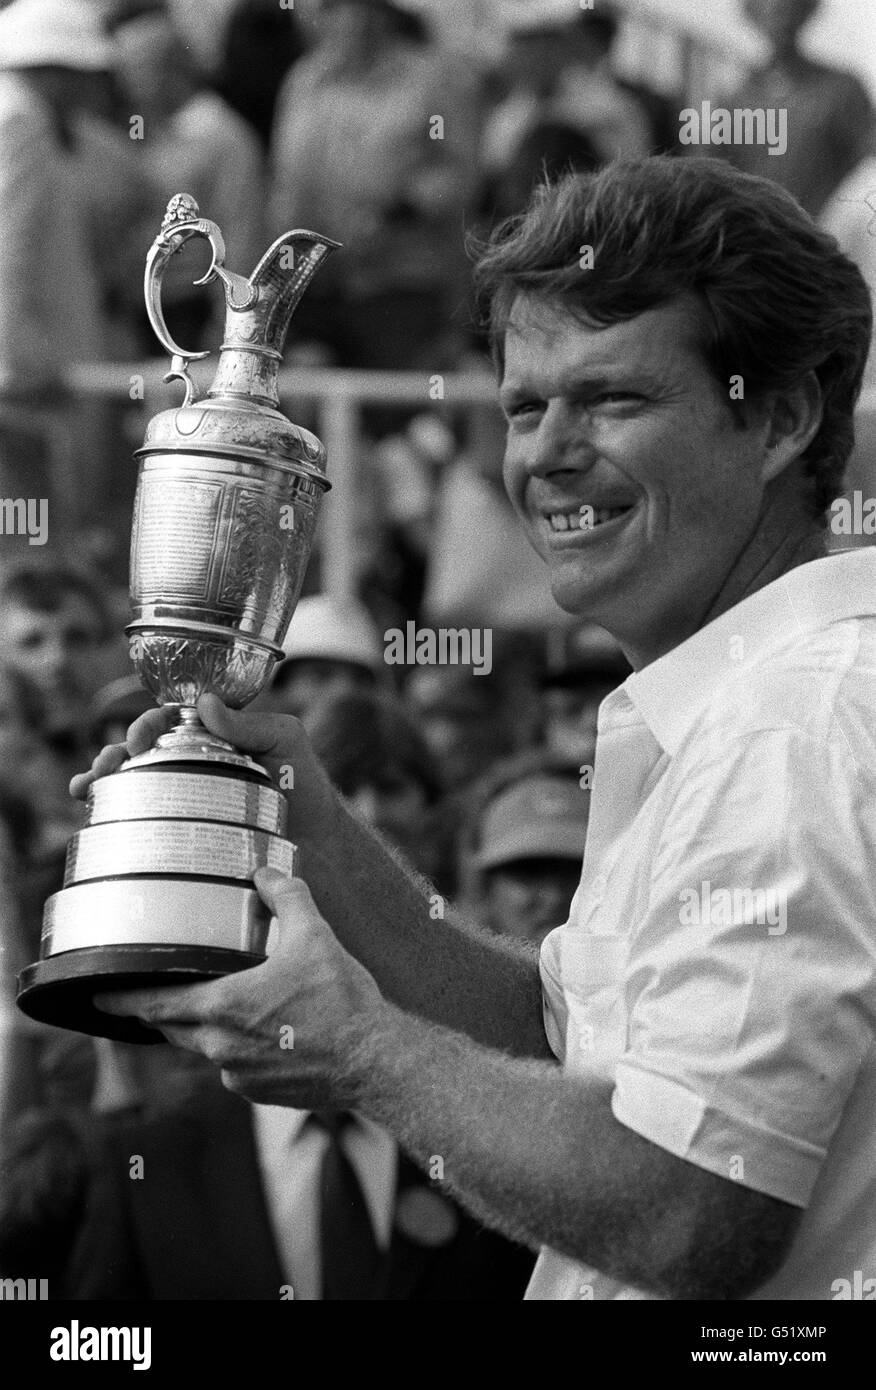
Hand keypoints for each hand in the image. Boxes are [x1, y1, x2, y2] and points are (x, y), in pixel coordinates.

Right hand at [70, 693, 339, 843]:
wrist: (316, 840)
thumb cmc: (305, 783)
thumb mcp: (285, 739)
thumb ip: (248, 723)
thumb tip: (204, 703)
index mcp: (212, 734)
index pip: (169, 719)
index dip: (148, 723)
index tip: (140, 737)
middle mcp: (192, 761)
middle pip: (140, 750)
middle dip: (114, 751)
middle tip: (108, 763)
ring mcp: (185, 795)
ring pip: (132, 781)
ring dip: (103, 779)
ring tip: (86, 787)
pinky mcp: (182, 827)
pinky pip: (141, 816)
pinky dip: (112, 812)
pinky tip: (91, 813)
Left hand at [94, 868, 386, 1108]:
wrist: (373, 1062)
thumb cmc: (342, 1001)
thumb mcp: (315, 936)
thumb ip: (286, 898)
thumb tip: (267, 873)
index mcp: (222, 1007)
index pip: (153, 1003)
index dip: (122, 998)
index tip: (98, 993)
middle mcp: (220, 1047)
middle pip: (172, 1027)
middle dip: (160, 1009)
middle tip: (151, 992)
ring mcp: (238, 1075)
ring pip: (204, 1047)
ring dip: (205, 1027)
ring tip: (222, 1005)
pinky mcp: (259, 1093)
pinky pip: (234, 1066)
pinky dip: (239, 1048)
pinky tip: (265, 1033)